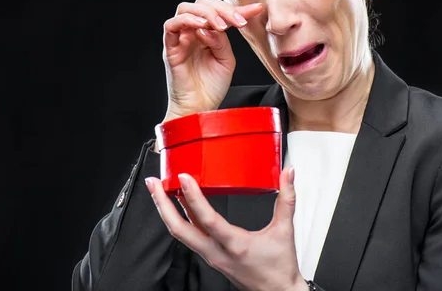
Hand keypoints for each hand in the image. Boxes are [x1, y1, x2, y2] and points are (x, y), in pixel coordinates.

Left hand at [145, 166, 307, 290]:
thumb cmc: (280, 268)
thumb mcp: (285, 230)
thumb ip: (287, 199)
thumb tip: (288, 174)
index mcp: (235, 245)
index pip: (207, 219)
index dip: (193, 197)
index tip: (185, 178)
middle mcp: (217, 253)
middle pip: (179, 230)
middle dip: (162, 205)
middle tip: (153, 184)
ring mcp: (211, 257)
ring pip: (181, 234)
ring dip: (167, 212)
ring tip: (160, 191)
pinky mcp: (211, 257)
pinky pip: (190, 237)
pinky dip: (181, 220)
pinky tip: (179, 207)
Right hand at [161, 0, 263, 122]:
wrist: (199, 109)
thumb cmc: (211, 87)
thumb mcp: (226, 60)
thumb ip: (222, 41)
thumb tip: (214, 26)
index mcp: (207, 34)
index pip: (220, 12)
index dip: (238, 8)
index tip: (257, 9)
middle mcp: (192, 32)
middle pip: (201, 3)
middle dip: (222, 8)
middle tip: (238, 21)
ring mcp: (180, 39)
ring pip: (186, 9)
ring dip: (206, 12)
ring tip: (221, 26)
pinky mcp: (170, 48)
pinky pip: (171, 25)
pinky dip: (187, 20)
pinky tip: (203, 27)